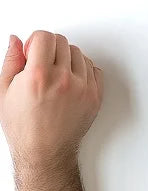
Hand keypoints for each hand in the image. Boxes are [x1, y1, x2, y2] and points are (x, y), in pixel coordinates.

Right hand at [0, 32, 102, 190]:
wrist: (44, 153)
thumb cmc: (23, 127)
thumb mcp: (4, 94)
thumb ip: (11, 61)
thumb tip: (16, 40)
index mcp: (38, 76)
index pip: (45, 36)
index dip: (35, 41)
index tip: (32, 51)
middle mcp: (63, 79)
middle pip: (62, 42)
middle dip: (50, 49)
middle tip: (41, 66)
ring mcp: (83, 86)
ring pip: (79, 54)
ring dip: (67, 60)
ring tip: (55, 78)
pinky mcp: (96, 94)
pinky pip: (93, 68)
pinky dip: (82, 72)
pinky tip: (69, 84)